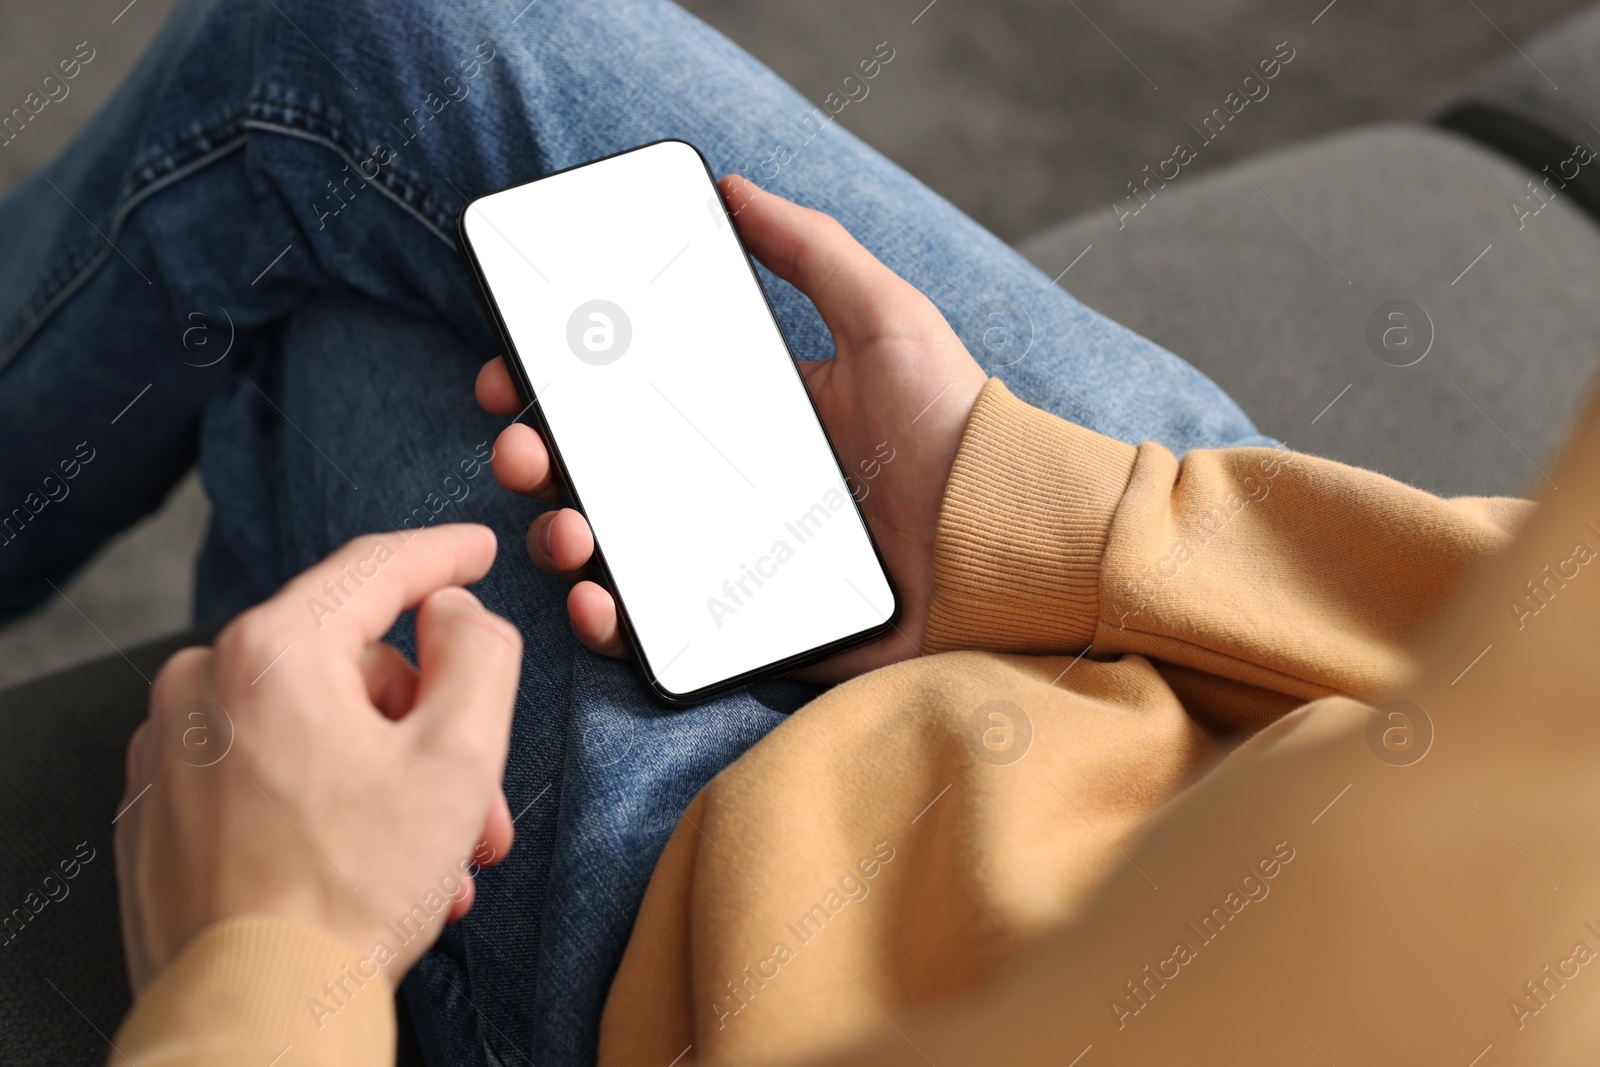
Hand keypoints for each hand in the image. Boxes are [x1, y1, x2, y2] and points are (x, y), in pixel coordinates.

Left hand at [115, 524, 521, 993]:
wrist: (254, 1015)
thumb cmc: (349, 896)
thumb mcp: (459, 757)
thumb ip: (478, 653)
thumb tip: (458, 613)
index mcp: (270, 653)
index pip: (373, 570)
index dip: (442, 556)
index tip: (477, 553)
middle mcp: (201, 686)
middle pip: (349, 666)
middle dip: (427, 727)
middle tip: (476, 798)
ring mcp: (170, 749)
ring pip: (311, 724)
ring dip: (386, 775)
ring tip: (433, 854)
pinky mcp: (159, 807)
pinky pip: (264, 769)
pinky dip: (325, 798)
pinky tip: (368, 860)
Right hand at [475, 175, 986, 683]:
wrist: (1007, 543)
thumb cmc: (955, 428)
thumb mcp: (885, 319)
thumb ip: (812, 250)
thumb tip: (733, 186)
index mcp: (737, 414)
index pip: (621, 396)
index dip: (553, 385)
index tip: (512, 373)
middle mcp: (717, 486)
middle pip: (594, 473)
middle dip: (532, 460)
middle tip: (522, 450)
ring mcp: (723, 561)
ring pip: (606, 552)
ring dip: (557, 538)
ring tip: (569, 530)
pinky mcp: (743, 628)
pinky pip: (655, 633)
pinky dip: (607, 622)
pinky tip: (597, 601)